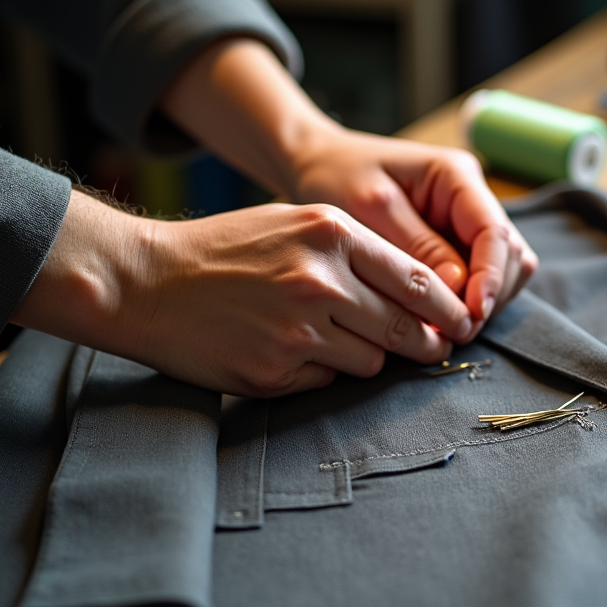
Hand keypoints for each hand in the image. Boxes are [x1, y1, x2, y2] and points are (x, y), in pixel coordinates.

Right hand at [13, 191, 472, 396]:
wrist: (147, 281)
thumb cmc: (225, 249)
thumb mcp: (294, 223)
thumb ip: (356, 252)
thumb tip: (416, 293)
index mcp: (331, 235)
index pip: (417, 279)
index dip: (447, 308)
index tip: (460, 323)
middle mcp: (320, 282)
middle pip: (405, 328)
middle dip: (424, 343)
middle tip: (431, 349)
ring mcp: (297, 331)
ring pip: (371, 361)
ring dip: (365, 357)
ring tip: (331, 340)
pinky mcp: (273, 372)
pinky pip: (327, 382)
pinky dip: (322, 374)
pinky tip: (293, 353)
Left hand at [287, 127, 537, 325]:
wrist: (316, 166)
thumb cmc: (335, 178)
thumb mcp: (371, 208)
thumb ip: (417, 247)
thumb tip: (459, 289)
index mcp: (455, 176)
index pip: (493, 231)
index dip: (491, 276)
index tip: (473, 313)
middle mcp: (471, 197)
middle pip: (510, 253)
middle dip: (491, 294)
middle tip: (456, 332)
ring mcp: (466, 221)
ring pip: (504, 269)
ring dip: (485, 301)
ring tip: (447, 329)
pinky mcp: (455, 243)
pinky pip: (479, 277)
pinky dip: (470, 300)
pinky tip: (440, 319)